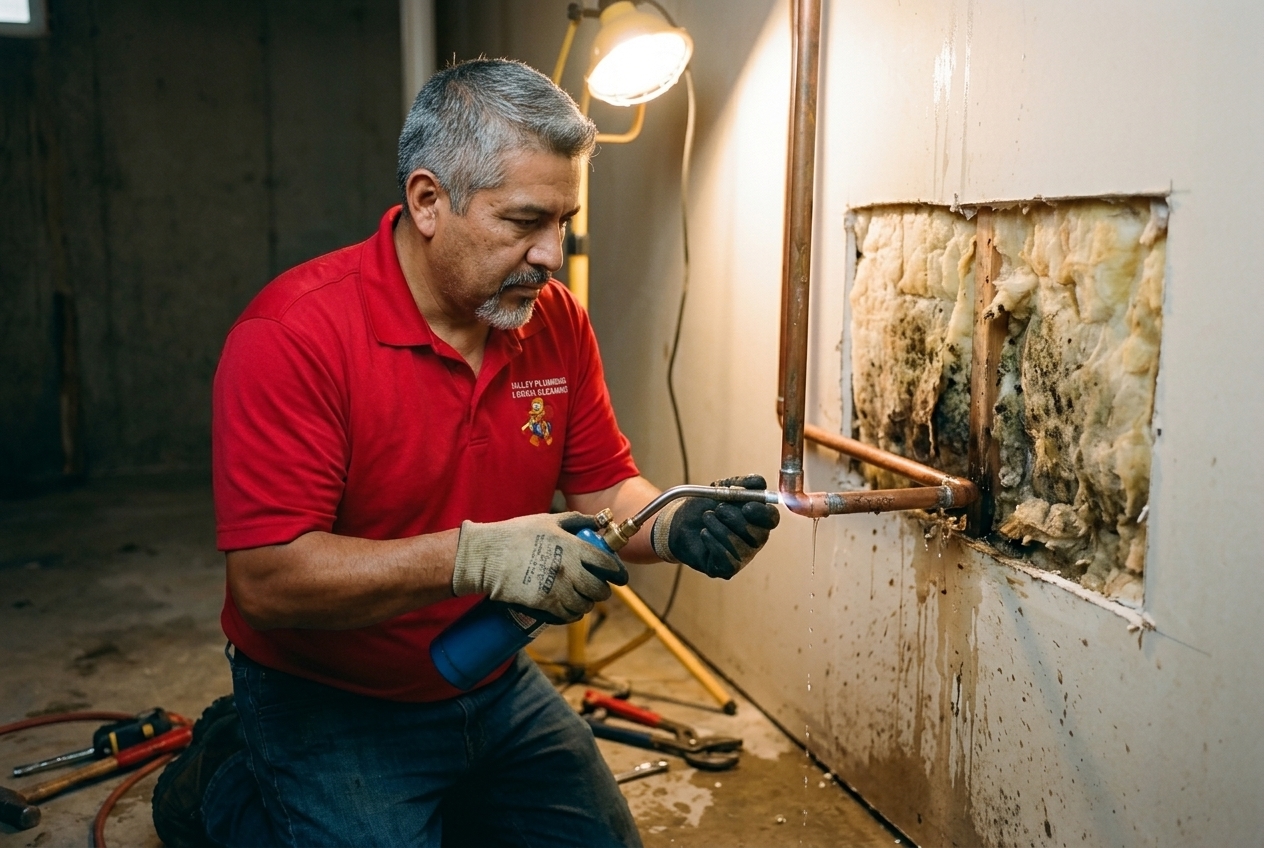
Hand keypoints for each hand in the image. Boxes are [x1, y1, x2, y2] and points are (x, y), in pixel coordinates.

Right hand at [453, 512, 627, 623]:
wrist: (487, 555)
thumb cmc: (516, 534)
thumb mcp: (548, 520)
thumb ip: (575, 520)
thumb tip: (597, 520)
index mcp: (572, 547)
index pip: (606, 564)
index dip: (619, 573)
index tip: (621, 577)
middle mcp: (568, 569)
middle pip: (599, 589)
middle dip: (603, 591)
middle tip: (600, 589)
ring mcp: (556, 588)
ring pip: (584, 605)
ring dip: (587, 604)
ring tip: (583, 599)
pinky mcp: (543, 603)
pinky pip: (567, 615)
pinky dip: (572, 615)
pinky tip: (571, 610)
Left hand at [650, 475, 780, 577]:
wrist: (679, 523)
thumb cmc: (705, 506)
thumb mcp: (722, 489)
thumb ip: (742, 484)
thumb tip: (759, 482)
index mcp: (758, 519)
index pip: (772, 519)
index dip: (762, 514)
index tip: (747, 507)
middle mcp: (754, 540)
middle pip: (759, 535)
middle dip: (736, 520)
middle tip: (718, 509)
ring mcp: (742, 556)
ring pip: (740, 547)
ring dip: (719, 528)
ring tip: (706, 518)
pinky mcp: (727, 569)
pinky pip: (727, 559)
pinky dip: (712, 541)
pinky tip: (704, 533)